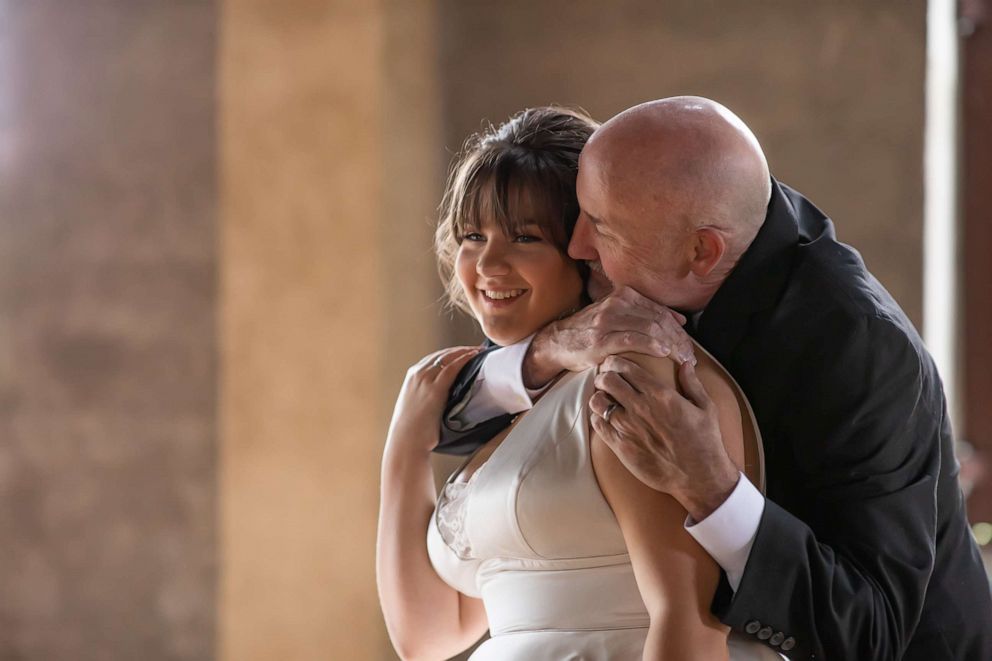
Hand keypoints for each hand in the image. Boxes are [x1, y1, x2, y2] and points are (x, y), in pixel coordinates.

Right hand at [385, 346, 479, 453]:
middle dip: (460, 350)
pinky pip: (452, 367)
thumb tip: (444, 397)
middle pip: (442, 354)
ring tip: (479, 351)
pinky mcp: (435, 389)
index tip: (464, 352)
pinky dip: (464, 359)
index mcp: (411, 377)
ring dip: (465, 352)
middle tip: (476, 349)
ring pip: (448, 357)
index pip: (434, 358)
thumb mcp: (417, 407)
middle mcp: (417, 374)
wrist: (407, 443)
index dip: (451, 354)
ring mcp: (425, 379)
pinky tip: (474, 356)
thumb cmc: (413, 431)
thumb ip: (427, 396)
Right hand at [523, 286, 695, 387]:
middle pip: (659, 320)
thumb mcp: (616, 315)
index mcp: (624, 295)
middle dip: (678, 340)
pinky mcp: (601, 338)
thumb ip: (644, 314)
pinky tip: (664, 353)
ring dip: (671, 345)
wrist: (558, 341)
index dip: (679, 330)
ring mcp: (608, 320)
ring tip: (682, 360)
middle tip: (690, 357)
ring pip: (649, 329)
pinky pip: (632, 339)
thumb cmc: (590, 331)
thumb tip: (678, 319)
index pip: (661, 312)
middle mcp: (617, 303)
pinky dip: (651, 346)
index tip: (689, 347)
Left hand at [589, 356, 738, 520]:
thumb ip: (692, 384)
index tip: (614, 364)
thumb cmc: (705, 442)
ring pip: (598, 402)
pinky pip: (598, 424)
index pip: (627, 368)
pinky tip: (604, 418)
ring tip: (604, 399)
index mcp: (660, 395)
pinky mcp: (621, 446)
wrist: (699, 477)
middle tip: (605, 380)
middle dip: (604, 376)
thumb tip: (686, 365)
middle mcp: (641, 408)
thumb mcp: (706, 408)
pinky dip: (597, 417)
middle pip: (608, 381)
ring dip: (598, 397)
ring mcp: (628, 428)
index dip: (615, 362)